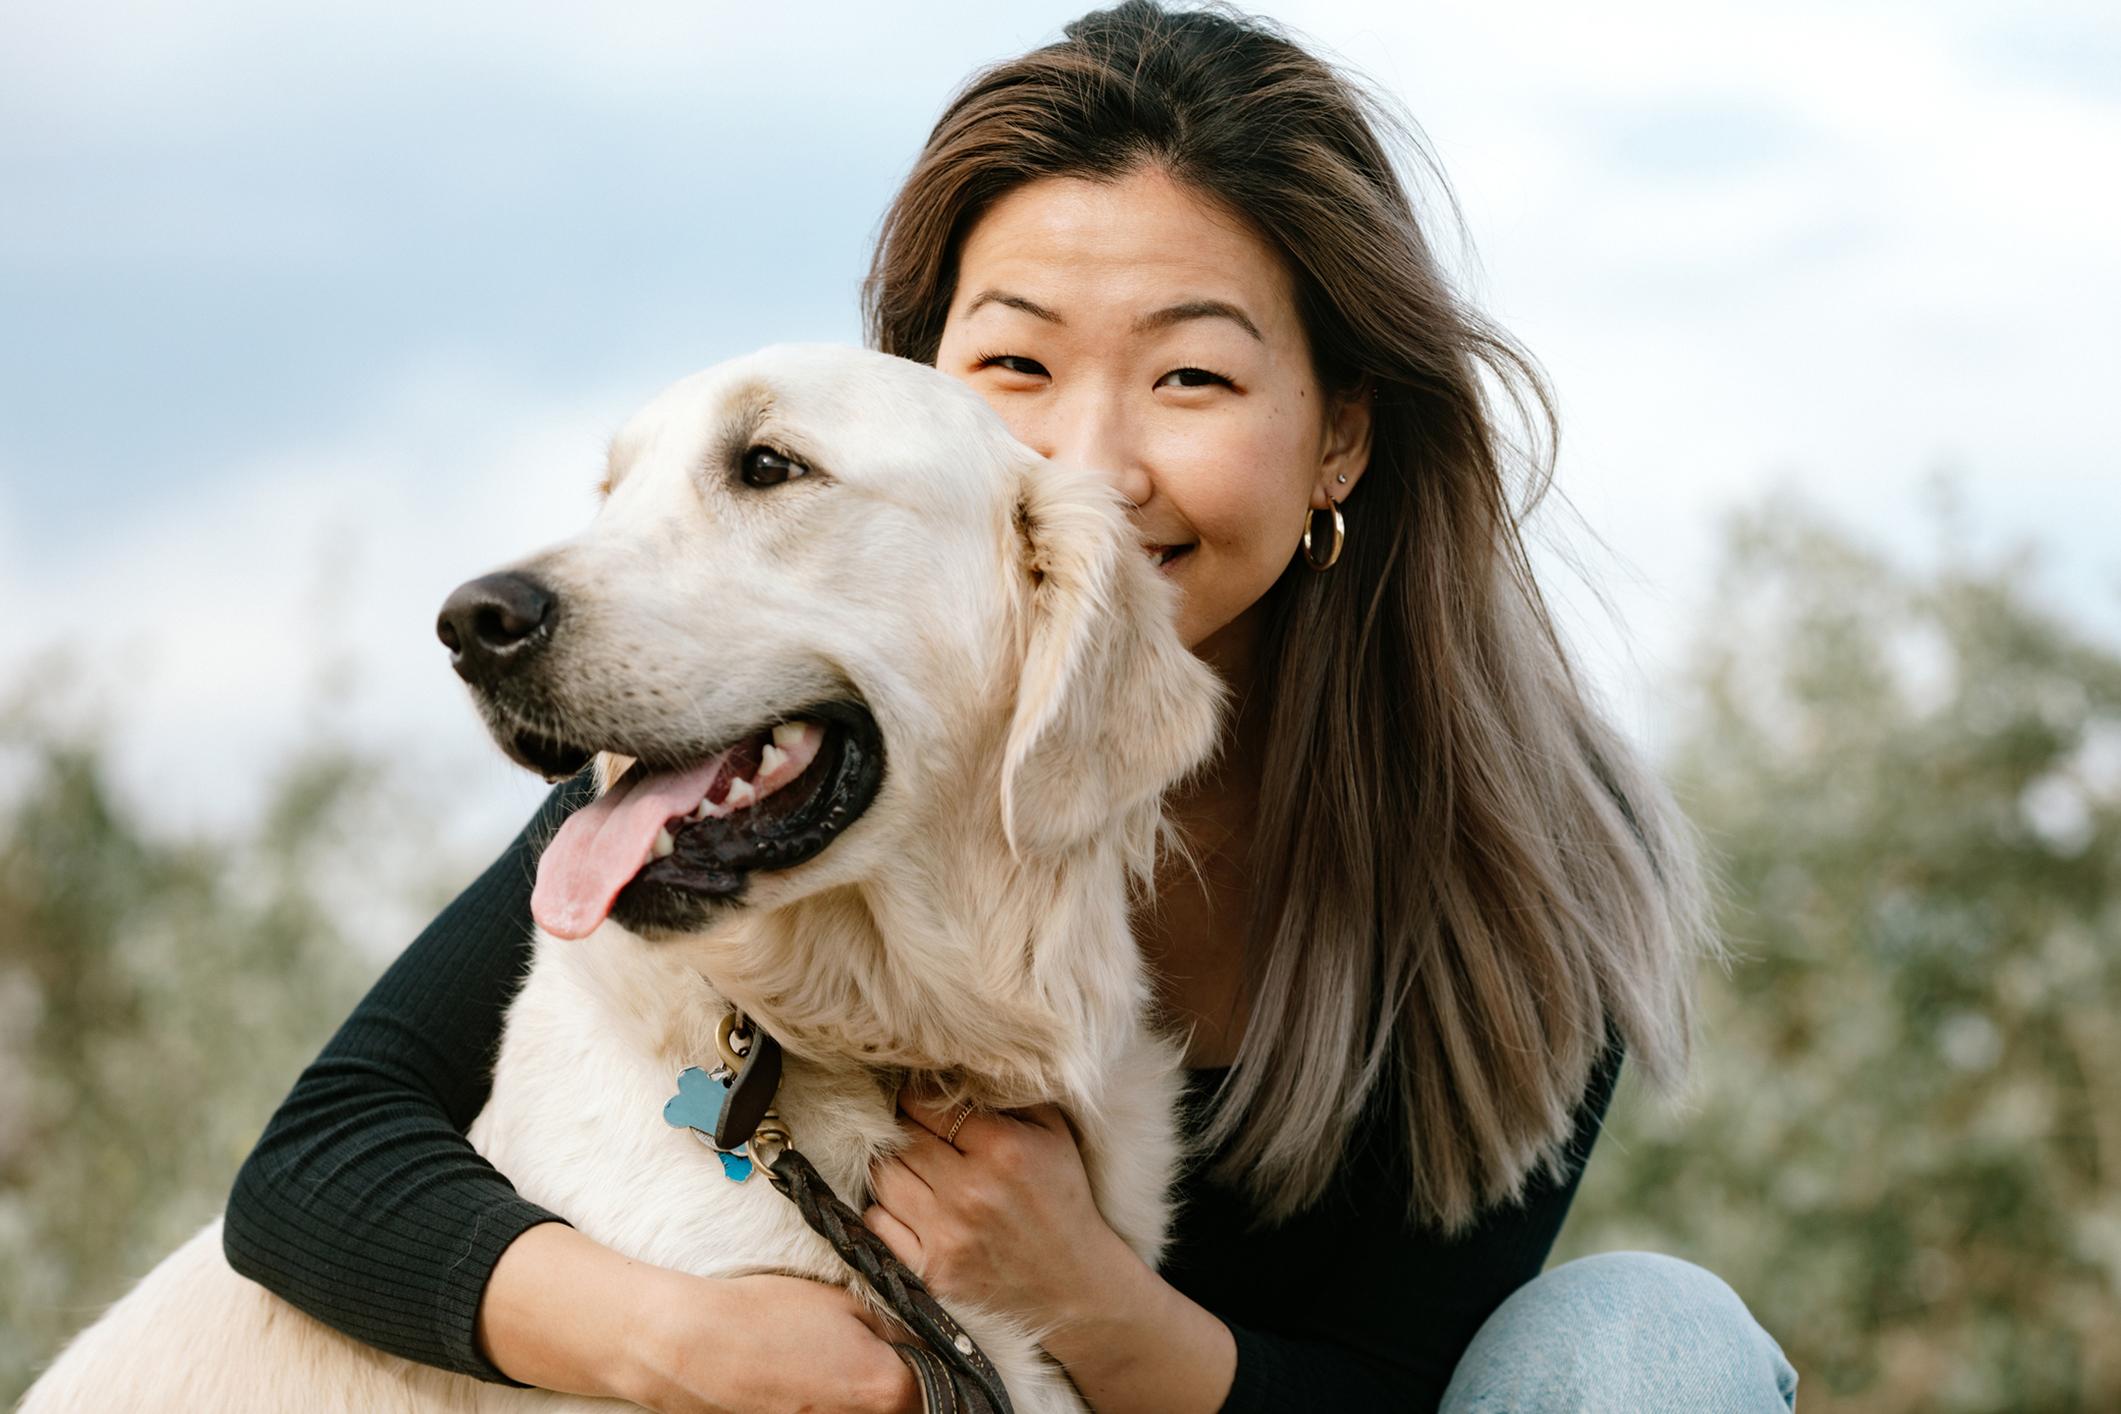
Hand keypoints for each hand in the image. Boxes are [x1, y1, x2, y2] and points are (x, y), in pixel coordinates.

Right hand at [628, 1270, 918, 1413]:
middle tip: (876, 1354)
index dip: (938, 1364)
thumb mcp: (841, 1302)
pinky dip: (832, 1404)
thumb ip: (894, 1325)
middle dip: (903, 1386)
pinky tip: (807, 1382)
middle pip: (908, 1408)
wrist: (689, 1350)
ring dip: (865, 1398)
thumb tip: (922, 1337)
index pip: (943, 1385)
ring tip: (830, 1366)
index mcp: (886, 1387)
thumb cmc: (763, 1317)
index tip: (927, 1349)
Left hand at [862, 1088, 1138, 1334]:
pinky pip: (878, 1223)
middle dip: (904, 1131)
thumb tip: (955, 1068)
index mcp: (1004, 1149)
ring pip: (883, 1177)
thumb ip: (1008, 1096)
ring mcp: (948, 1237)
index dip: (917, 1098)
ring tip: (914, 1168)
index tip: (921, 1103)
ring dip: (892, 1167)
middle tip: (917, 1135)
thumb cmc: (1062, 1199)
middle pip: (900, 1139)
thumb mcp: (1053, 1133)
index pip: (925, 1104)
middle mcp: (971, 1193)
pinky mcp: (931, 1273)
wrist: (1074, 1285)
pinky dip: (885, 1210)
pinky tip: (910, 1207)